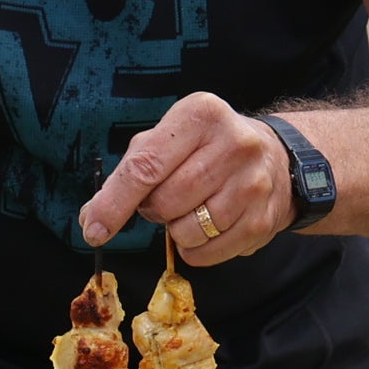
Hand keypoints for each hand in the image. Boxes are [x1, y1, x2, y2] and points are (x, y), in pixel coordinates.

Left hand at [81, 94, 290, 262]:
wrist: (275, 158)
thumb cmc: (207, 148)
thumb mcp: (170, 140)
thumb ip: (129, 172)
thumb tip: (93, 219)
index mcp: (201, 115)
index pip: (146, 166)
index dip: (114, 202)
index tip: (94, 228)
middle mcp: (234, 144)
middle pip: (166, 202)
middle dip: (154, 210)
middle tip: (166, 199)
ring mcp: (253, 183)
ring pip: (187, 232)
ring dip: (176, 231)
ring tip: (192, 209)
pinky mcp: (263, 219)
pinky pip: (208, 253)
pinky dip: (196, 249)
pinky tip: (208, 227)